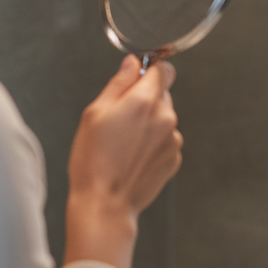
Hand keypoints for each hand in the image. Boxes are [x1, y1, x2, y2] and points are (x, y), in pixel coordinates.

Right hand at [64, 55, 182, 267]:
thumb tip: (132, 64)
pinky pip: (166, 140)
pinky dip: (153, 143)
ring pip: (164, 118)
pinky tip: (132, 156)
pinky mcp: (174, 158)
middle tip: (120, 119)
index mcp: (144, 101)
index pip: (164, 69)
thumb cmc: (93, 161)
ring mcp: (173, 139)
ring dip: (150, 123)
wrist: (105, 203)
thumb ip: (118, 83)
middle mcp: (165, 117)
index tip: (139, 78)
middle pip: (163, 94)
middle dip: (145, 99)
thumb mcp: (94, 113)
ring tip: (123, 143)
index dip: (151, 71)